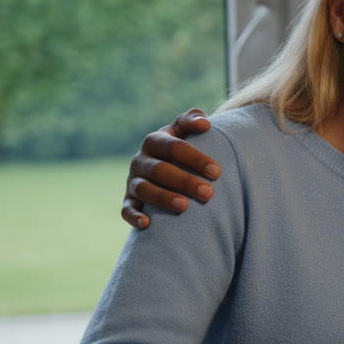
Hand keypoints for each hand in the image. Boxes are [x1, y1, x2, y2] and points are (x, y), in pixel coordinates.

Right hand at [121, 108, 222, 228]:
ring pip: (144, 189)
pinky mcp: (129, 200)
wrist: (162, 165)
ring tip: (185, 206)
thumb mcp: (183, 131)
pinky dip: (134, 217)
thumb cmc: (180, 149)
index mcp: (154, 141)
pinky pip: (126, 210)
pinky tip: (147, 224)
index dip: (195, 158)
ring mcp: (133, 181)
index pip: (174, 147)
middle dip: (185, 181)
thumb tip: (205, 124)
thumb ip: (192, 120)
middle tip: (209, 194)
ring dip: (163, 198)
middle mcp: (140, 160)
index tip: (217, 172)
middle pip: (160, 170)